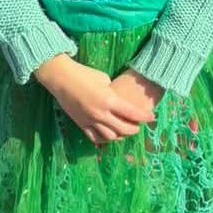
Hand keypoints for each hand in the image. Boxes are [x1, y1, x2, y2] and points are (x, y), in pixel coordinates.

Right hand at [36, 54, 154, 144]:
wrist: (61, 78)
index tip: (152, 117)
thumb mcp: (104, 79)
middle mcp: (101, 114)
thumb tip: (119, 99)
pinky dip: (105, 139)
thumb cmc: (84, 74)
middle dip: (134, 129)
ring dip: (120, 136)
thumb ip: (114, 92)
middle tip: (138, 125)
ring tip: (125, 131)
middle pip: (124, 129)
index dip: (144, 117)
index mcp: (109, 100)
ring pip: (111, 137)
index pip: (132, 113)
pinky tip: (109, 135)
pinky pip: (96, 138)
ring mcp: (90, 121)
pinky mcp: (81, 124)